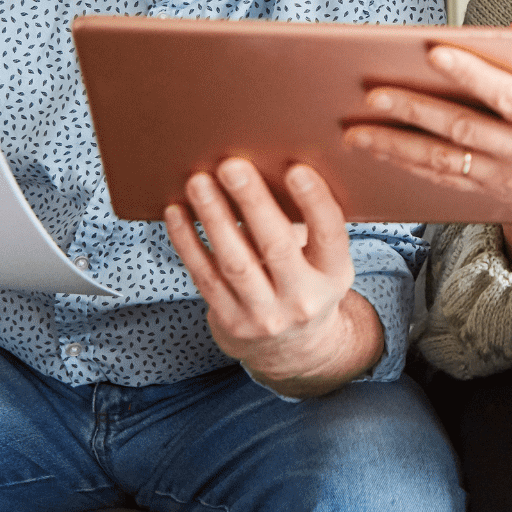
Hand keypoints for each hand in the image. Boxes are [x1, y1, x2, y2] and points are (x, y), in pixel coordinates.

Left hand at [164, 158, 382, 396]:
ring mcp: (265, 316)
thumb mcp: (323, 260)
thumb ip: (308, 223)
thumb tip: (271, 163)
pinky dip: (188, 242)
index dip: (315, 202)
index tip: (296, 169)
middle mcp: (303, 299)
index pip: (329, 235)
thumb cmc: (305, 279)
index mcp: (334, 274)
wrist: (292, 348)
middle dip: (252, 203)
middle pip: (276, 247)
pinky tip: (177, 213)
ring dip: (214, 218)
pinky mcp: (231, 323)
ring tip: (199, 183)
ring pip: (235, 263)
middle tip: (231, 166)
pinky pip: (205, 277)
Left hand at [344, 43, 511, 312]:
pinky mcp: (488, 195)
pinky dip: (407, 167)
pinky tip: (378, 154)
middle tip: (372, 95)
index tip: (434, 51)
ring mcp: (502, 180)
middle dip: (413, 111)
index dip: (471, 73)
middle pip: (461, 130)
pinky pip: (442, 181)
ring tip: (355, 132)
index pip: (505, 95)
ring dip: (395, 147)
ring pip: (441, 162)